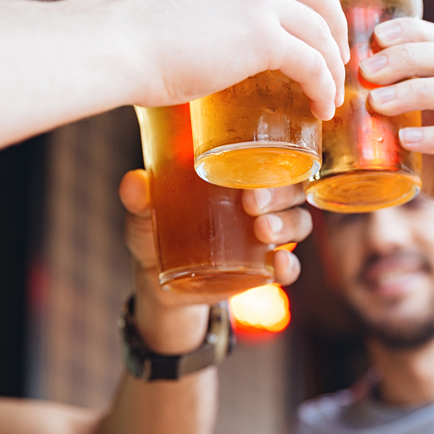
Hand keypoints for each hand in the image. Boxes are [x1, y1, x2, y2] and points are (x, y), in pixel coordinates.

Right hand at [80, 0, 348, 119]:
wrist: (109, 45)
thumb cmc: (122, 30)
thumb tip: (205, 24)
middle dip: (336, 22)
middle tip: (337, 52)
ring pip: (320, 28)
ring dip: (333, 63)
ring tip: (331, 90)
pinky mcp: (261, 38)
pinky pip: (311, 63)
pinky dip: (324, 86)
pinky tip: (322, 106)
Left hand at [119, 170, 310, 317]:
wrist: (158, 279)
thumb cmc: (158, 229)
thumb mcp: (145, 212)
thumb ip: (140, 198)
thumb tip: (134, 182)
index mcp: (241, 176)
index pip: (271, 157)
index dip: (271, 155)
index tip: (250, 159)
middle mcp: (263, 202)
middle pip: (291, 188)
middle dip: (279, 193)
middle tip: (252, 202)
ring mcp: (268, 236)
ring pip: (298, 223)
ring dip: (286, 225)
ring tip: (262, 230)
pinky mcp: (266, 269)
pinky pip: (291, 267)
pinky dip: (289, 266)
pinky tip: (277, 263)